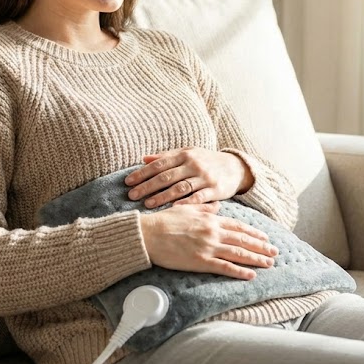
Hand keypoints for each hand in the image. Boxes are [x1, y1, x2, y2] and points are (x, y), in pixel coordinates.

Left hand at [125, 147, 253, 207]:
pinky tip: (173, 210)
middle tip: (132, 195)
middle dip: (147, 186)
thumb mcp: (188, 153)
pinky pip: (198, 198)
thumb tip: (143, 158)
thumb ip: (166, 156)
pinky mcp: (215, 190)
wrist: (235, 167)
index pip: (159, 164)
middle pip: (166, 176)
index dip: (142, 173)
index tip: (128, 182)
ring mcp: (204, 177)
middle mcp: (193, 164)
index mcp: (184, 155)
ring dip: (162, 196)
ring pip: (180, 188)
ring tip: (147, 204)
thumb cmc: (206, 161)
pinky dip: (186, 203)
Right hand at [140, 203, 277, 279]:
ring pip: (238, 253)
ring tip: (269, 263)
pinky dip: (240, 271)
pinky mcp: (201, 261)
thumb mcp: (186, 208)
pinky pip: (225, 267)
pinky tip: (251, 275)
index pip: (238, 226)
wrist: (149, 234)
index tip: (265, 238)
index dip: (254, 233)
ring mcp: (208, 247)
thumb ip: (204, 208)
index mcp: (210, 219)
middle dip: (261, 247)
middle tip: (274, 252)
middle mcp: (213, 232)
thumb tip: (217, 206)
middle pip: (243, 240)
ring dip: (256, 259)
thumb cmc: (164, 221)